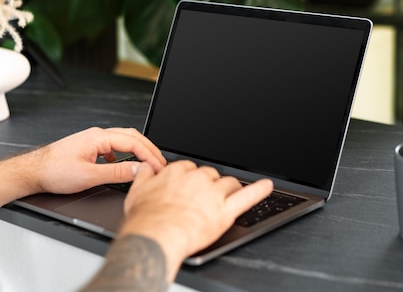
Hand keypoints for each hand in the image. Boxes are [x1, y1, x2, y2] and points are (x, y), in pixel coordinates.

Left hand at [30, 127, 165, 194]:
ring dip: (138, 150)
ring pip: (124, 140)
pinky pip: (114, 146)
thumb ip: (117, 173)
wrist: (33, 171)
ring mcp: (93, 139)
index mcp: (99, 137)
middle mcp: (97, 134)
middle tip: (161, 163)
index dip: (149, 155)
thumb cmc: (54, 172)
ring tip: (148, 163)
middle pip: (132, 137)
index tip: (159, 167)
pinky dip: (126, 153)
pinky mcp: (89, 147)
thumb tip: (139, 170)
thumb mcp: (89, 176)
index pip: (133, 142)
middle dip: (149, 149)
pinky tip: (124, 165)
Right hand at [119, 160, 273, 280]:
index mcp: (178, 172)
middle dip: (209, 184)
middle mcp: (197, 178)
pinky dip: (259, 191)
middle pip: (210, 174)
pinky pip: (247, 197)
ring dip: (229, 188)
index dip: (191, 179)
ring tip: (227, 196)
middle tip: (204, 198)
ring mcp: (213, 194)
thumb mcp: (136, 191)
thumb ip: (144, 176)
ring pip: (228, 183)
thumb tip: (146, 167)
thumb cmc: (145, 219)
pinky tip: (267, 186)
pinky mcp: (225, 211)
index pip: (190, 168)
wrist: (155, 236)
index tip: (190, 187)